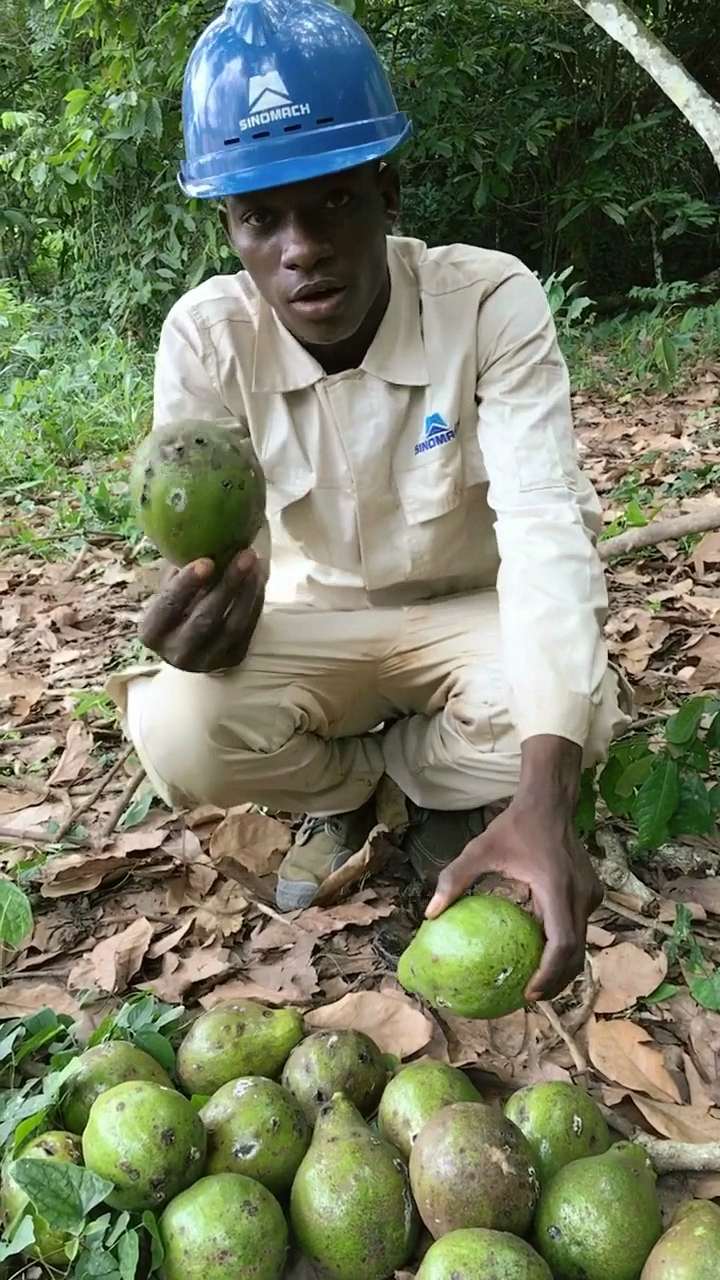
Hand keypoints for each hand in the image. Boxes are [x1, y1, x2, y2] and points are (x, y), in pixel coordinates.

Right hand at [139, 549, 265, 671]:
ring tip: (256, 564)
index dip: (187, 583)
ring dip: (247, 592)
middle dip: (228, 584)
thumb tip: (198, 535)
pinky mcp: (231, 660)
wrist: (188, 645)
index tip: (206, 561)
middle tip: (245, 555)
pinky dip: (255, 603)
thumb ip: (178, 570)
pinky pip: (247, 631)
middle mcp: (176, 652)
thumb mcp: (168, 590)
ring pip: (232, 626)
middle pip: (206, 617)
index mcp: (152, 632)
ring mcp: (206, 661)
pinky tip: (259, 580)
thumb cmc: (176, 609)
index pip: (169, 606)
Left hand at [425, 797, 601, 1001]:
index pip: (561, 942)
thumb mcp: (479, 850)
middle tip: (528, 997)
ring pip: (581, 943)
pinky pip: (578, 927)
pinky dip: (563, 946)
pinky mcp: (591, 893)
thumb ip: (454, 880)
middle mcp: (580, 895)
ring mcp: (590, 895)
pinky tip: (540, 954)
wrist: (551, 803)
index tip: (529, 992)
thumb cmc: (514, 827)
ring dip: (560, 966)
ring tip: (535, 984)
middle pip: (575, 953)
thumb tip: (429, 914)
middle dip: (555, 981)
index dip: (549, 974)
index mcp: (556, 887)